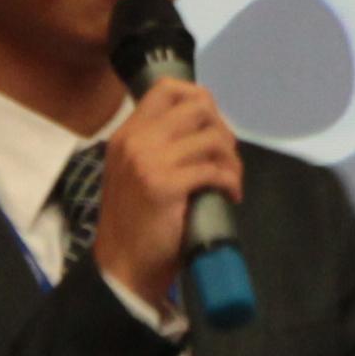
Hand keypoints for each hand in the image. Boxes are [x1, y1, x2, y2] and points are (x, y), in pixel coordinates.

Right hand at [91, 79, 243, 312]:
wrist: (122, 266)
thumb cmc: (134, 223)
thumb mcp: (134, 173)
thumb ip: (156, 147)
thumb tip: (202, 129)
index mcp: (126, 134)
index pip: (165, 89)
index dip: (198, 97)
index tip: (212, 123)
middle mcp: (135, 140)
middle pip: (197, 107)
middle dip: (222, 128)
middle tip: (226, 156)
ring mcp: (149, 161)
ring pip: (211, 137)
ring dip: (231, 158)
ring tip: (231, 178)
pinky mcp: (166, 185)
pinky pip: (214, 169)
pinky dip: (231, 180)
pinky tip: (230, 194)